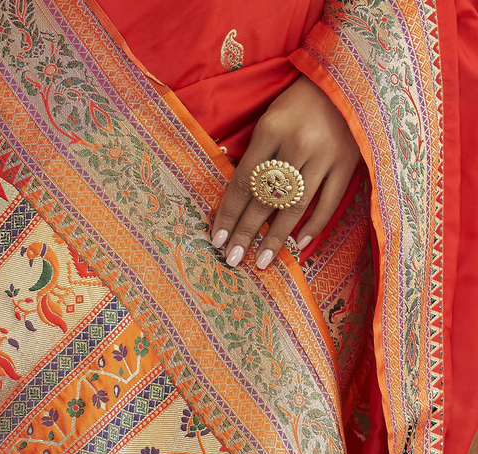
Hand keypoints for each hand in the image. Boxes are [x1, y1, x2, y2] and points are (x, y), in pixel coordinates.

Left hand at [211, 75, 360, 269]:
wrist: (352, 76)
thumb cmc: (302, 99)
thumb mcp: (270, 116)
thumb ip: (256, 153)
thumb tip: (236, 198)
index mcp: (272, 129)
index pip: (243, 182)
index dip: (228, 214)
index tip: (216, 239)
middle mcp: (297, 144)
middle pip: (264, 199)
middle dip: (245, 232)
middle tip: (231, 259)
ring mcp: (326, 156)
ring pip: (295, 206)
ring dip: (275, 238)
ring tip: (260, 261)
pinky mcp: (349, 163)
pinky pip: (329, 203)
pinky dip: (313, 225)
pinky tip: (297, 244)